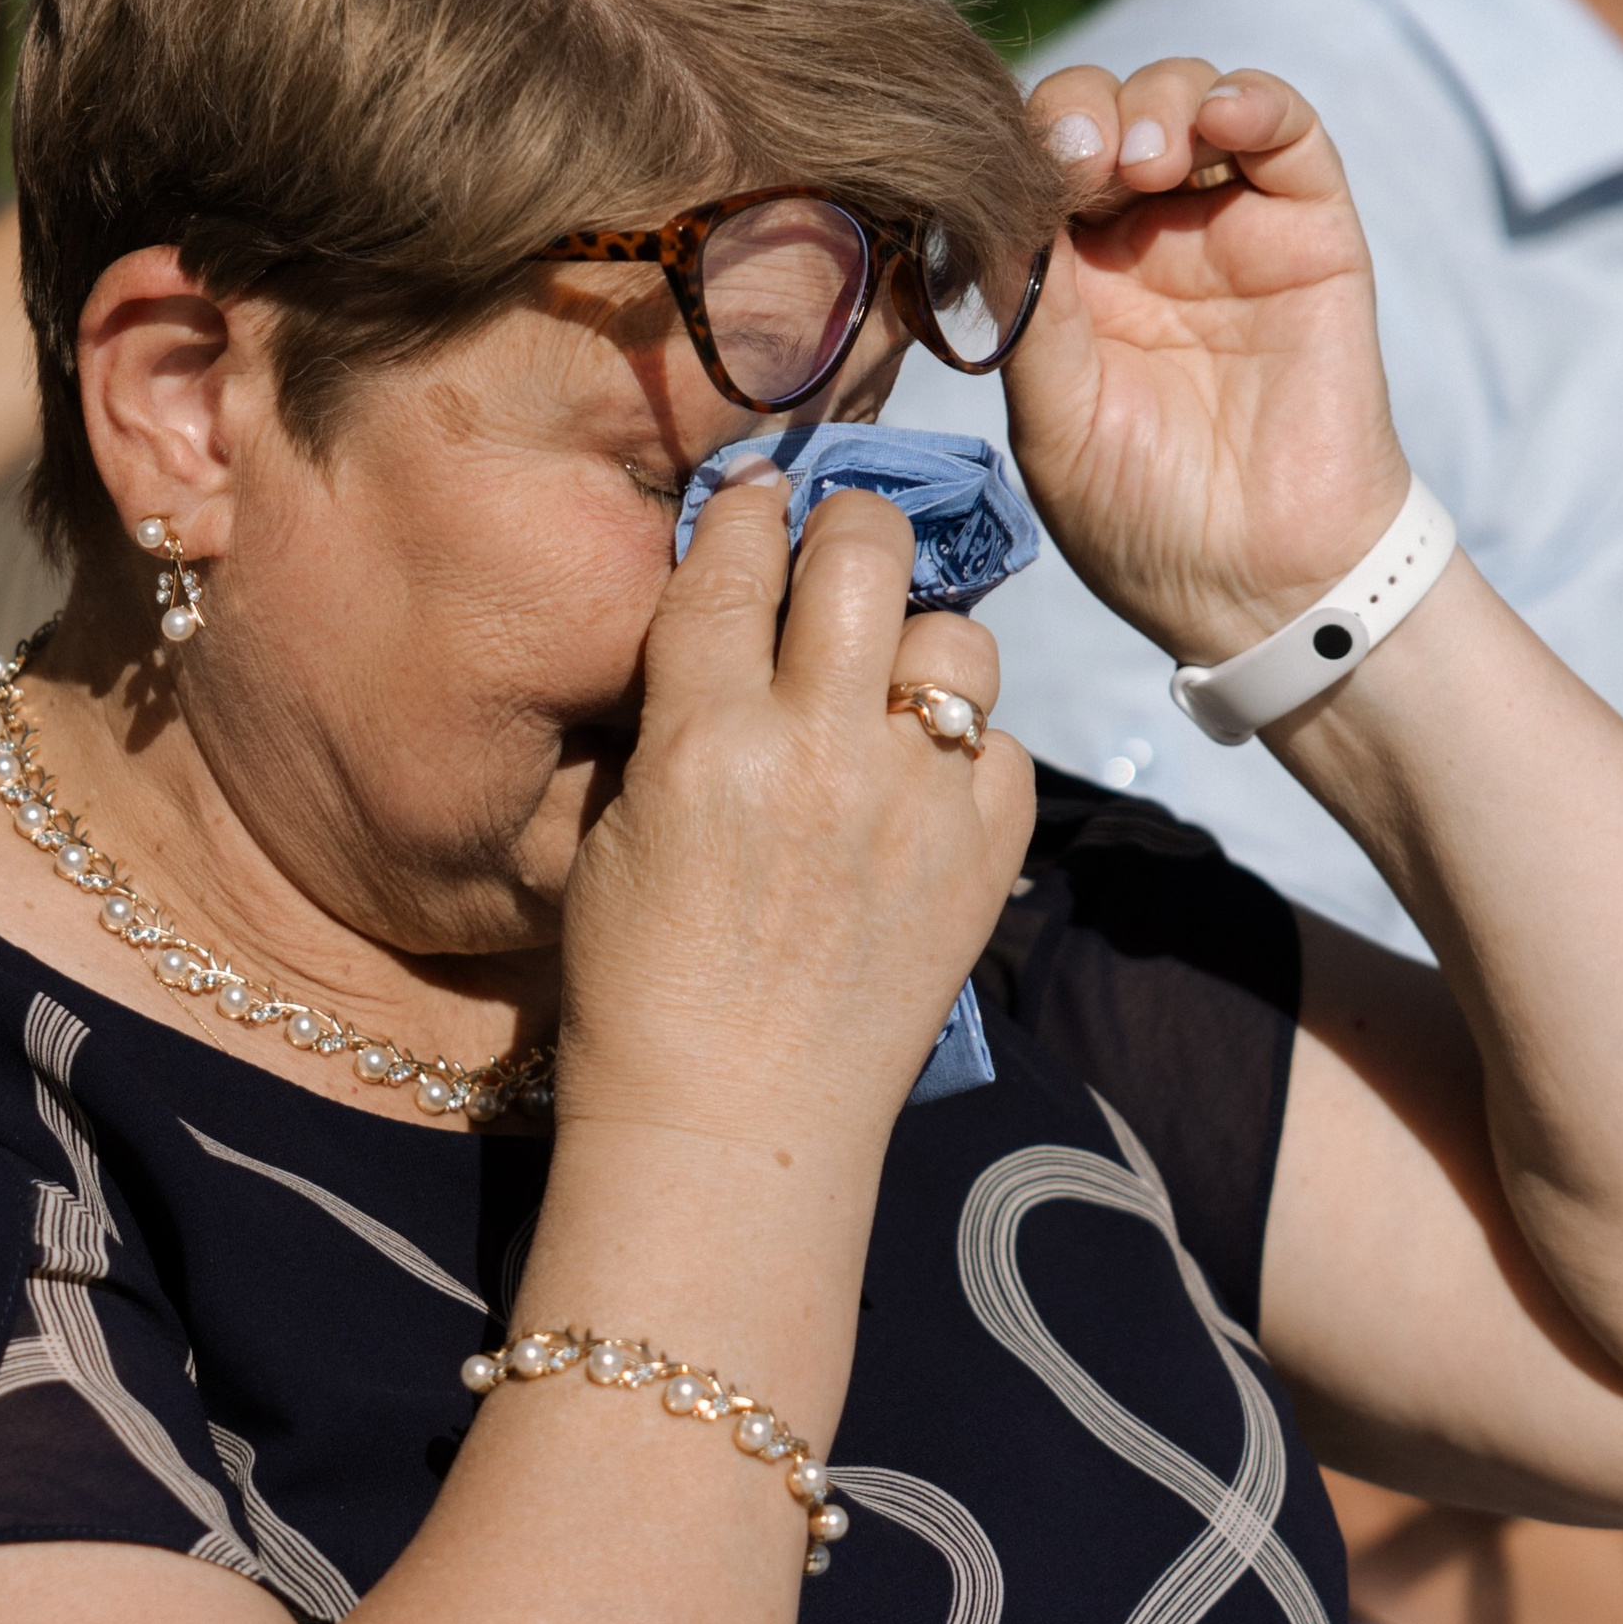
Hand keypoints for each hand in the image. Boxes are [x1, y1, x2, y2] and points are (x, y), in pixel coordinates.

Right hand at [554, 474, 1031, 1161]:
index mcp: (704, 740)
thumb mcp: (615, 831)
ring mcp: (915, 807)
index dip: (747, 508)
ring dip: (922, 644)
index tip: (757, 496)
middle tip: (840, 556)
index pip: (737, 559)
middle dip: (852, 531)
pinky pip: (1008, 748)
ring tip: (890, 683)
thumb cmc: (642, 985)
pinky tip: (923, 783)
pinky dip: (970, 752)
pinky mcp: (983, 863)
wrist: (730, 1127)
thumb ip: (676, 711)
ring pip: (959, 640)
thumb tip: (731, 611)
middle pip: (868, 553)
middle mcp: (820, 755)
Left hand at [1004, 62, 1411, 667]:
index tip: (1006, 179)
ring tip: (1142, 161)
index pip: (1028, 170)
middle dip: (1079, 113)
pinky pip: (1284, 127)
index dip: (1015, 150)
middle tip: (1079, 159)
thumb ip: (1029, 308)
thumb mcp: (1053, 417)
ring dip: (1153, 102)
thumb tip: (992, 204)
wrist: (1265, 586)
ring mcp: (1224, 224)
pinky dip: (1249, 97)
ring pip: (1182, 99)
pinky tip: (1219, 118)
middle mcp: (1140, 239)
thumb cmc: (1147, 520)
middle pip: (1098, 112)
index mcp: (1065, 281)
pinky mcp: (1307, 226)